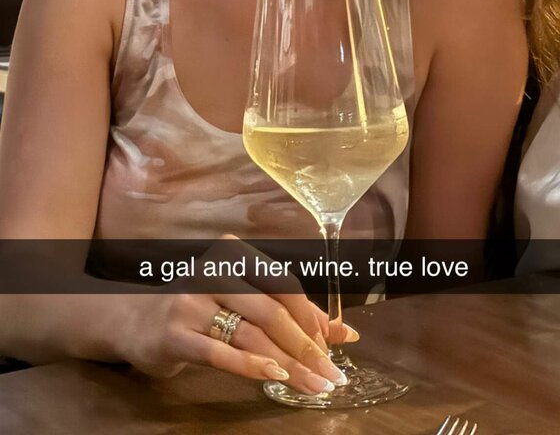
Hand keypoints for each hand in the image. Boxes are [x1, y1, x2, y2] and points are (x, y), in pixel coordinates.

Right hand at [121, 236, 358, 393]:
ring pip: (251, 333)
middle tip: (330, 374)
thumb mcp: (242, 301)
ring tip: (312, 384)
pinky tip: (275, 378)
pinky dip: (252, 366)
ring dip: (287, 363)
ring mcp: (191, 301)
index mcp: (233, 253)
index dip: (312, 317)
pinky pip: (221, 352)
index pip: (283, 284)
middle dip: (306, 345)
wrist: (134, 321)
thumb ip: (290, 314)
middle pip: (271, 309)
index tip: (332, 348)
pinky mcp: (175, 333)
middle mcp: (212, 270)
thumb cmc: (199, 308)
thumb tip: (345, 332)